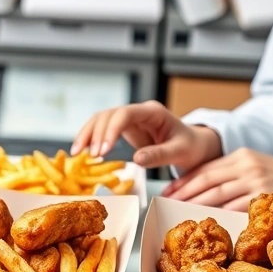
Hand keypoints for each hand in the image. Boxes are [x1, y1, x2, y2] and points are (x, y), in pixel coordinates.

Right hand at [70, 101, 222, 169]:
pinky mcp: (125, 129)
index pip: (125, 114)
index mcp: (153, 112)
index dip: (111, 130)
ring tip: (78, 154)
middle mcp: (139, 112)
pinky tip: (82, 152)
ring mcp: (130, 119)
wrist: (194, 146)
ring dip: (88, 134)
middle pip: (108, 115)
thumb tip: (137, 159)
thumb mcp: (180, 152)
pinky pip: (103, 130)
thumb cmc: (190, 147)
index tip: (104, 150)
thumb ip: (160, 155)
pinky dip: (91, 139)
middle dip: (96, 134)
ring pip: (101, 119)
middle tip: (91, 157)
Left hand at [162, 148, 272, 212]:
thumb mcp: (254, 164)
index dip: (184, 180)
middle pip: (207, 180)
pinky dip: (220, 214)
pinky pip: (236, 207)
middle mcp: (244, 165)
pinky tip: (210, 220)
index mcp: (239, 155)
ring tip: (182, 213)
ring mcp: (254, 179)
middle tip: (168, 203)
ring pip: (218, 194)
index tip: (168, 190)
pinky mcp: (264, 195)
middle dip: (184, 193)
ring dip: (197, 204)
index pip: (205, 168)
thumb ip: (232, 172)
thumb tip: (204, 188)